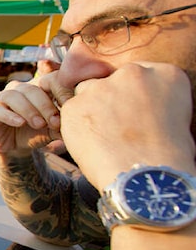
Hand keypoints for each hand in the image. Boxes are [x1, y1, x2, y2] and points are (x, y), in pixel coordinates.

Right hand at [0, 72, 71, 156]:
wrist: (15, 149)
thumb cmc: (35, 133)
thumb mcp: (52, 129)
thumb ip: (63, 123)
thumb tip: (79, 122)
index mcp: (37, 87)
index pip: (50, 79)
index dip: (61, 90)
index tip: (71, 106)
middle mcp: (19, 89)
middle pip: (32, 89)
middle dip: (45, 105)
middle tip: (54, 122)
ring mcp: (2, 99)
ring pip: (14, 96)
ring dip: (28, 110)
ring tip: (39, 124)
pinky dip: (9, 116)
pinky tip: (20, 123)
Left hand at [60, 62, 195, 188]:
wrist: (144, 176)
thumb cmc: (166, 156)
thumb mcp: (177, 118)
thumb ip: (155, 101)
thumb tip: (142, 104)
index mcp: (165, 74)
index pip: (139, 76)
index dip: (133, 96)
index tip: (133, 112)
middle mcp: (132, 73)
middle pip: (112, 81)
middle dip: (111, 100)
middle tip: (116, 126)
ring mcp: (102, 87)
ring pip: (88, 92)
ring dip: (91, 110)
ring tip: (104, 138)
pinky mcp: (76, 104)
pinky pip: (71, 111)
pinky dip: (76, 126)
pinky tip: (91, 145)